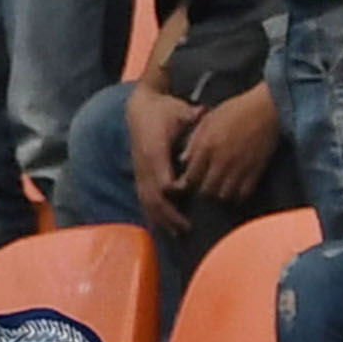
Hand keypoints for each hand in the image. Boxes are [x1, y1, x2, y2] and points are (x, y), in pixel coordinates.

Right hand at [123, 84, 198, 234]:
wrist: (140, 109)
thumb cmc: (163, 110)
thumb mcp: (178, 108)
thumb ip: (191, 115)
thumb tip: (204, 113)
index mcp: (154, 150)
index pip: (161, 177)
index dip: (174, 189)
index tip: (189, 194)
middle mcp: (144, 165)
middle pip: (154, 197)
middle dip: (170, 214)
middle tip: (187, 227)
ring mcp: (140, 172)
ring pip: (147, 202)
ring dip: (162, 219)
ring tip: (178, 233)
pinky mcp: (139, 176)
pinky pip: (143, 200)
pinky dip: (153, 216)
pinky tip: (162, 229)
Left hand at [175, 82, 278, 206]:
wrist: (266, 108)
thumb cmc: (236, 110)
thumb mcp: (209, 119)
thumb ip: (194, 140)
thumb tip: (184, 160)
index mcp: (207, 145)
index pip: (191, 177)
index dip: (189, 182)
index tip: (192, 181)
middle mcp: (221, 159)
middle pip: (206, 190)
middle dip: (204, 190)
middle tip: (206, 185)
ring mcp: (239, 167)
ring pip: (224, 195)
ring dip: (221, 194)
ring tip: (221, 187)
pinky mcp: (255, 171)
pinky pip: (243, 193)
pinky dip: (239, 194)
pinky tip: (236, 187)